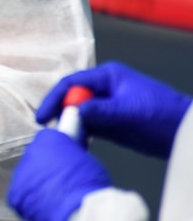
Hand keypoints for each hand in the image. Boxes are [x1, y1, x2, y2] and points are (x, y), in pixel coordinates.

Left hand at [8, 128, 111, 220]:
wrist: (81, 210)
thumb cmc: (90, 182)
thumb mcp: (85, 154)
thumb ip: (73, 140)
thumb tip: (71, 119)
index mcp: (48, 138)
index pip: (50, 139)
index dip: (61, 150)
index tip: (68, 159)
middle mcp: (29, 152)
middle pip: (38, 157)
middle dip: (49, 166)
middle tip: (65, 180)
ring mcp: (20, 174)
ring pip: (29, 175)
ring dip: (40, 182)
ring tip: (59, 195)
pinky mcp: (15, 195)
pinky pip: (23, 195)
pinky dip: (33, 200)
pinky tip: (48, 204)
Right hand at [36, 62, 192, 158]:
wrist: (184, 133)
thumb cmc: (164, 115)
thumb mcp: (131, 112)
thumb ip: (101, 111)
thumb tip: (73, 111)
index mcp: (108, 76)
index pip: (72, 83)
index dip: (54, 98)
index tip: (42, 116)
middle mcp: (104, 89)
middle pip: (71, 97)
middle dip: (59, 112)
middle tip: (48, 129)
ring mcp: (106, 106)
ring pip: (77, 113)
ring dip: (69, 124)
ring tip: (60, 138)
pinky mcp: (110, 124)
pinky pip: (88, 127)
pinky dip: (80, 134)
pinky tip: (75, 143)